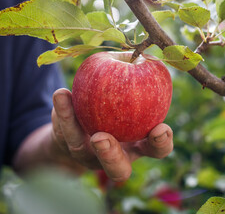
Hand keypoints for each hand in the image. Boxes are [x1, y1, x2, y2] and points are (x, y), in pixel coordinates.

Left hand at [51, 88, 172, 181]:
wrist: (87, 119)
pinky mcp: (71, 146)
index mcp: (139, 144)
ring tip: (89, 126)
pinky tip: (62, 94)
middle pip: (119, 170)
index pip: (157, 149)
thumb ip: (138, 81)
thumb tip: (143, 53)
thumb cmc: (118, 103)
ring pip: (89, 158)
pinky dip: (64, 113)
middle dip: (114, 158)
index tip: (161, 129)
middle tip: (104, 139)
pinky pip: (66, 132)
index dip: (162, 142)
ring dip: (86, 141)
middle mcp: (116, 156)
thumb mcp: (131, 93)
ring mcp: (91, 155)